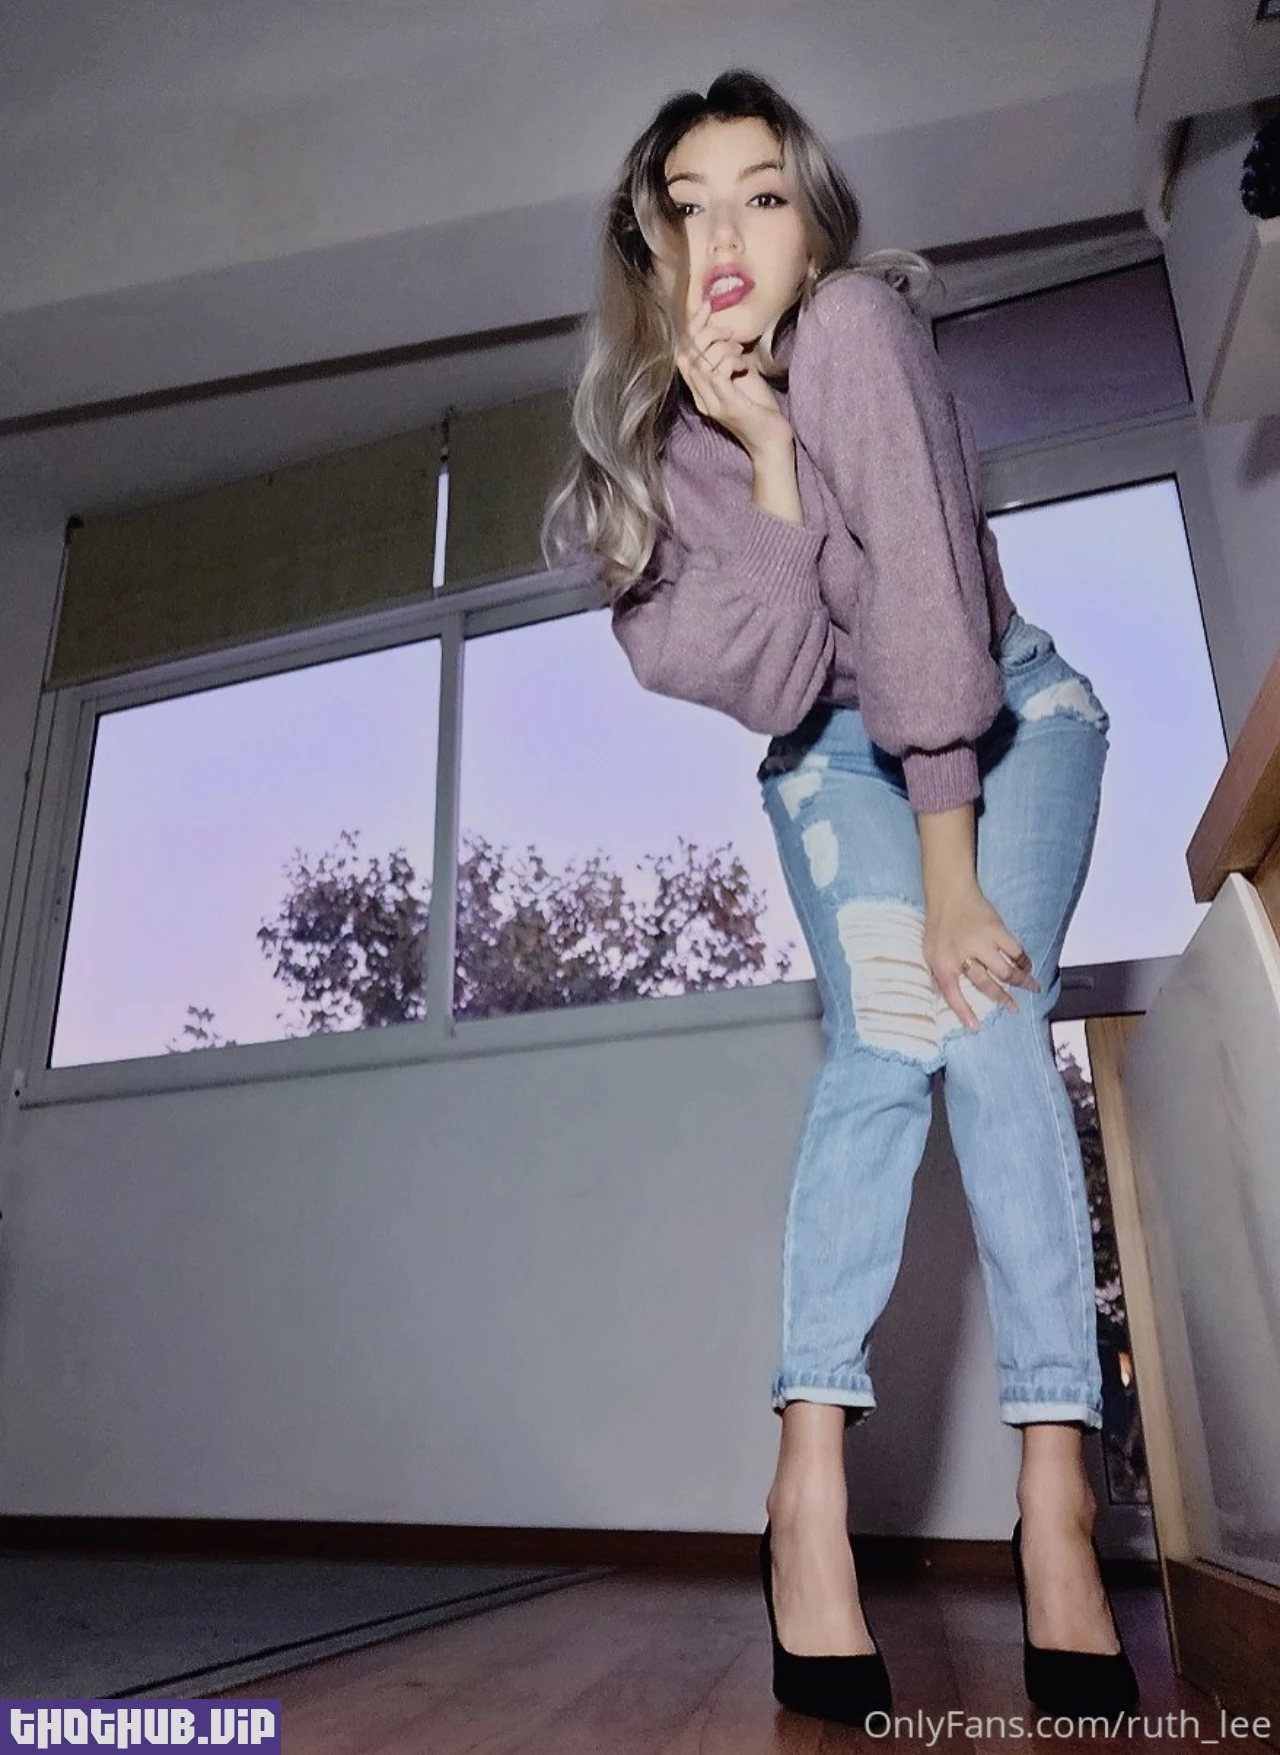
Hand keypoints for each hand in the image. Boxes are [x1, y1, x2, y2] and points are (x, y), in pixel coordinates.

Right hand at [674, 293, 793, 459]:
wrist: (771, 442)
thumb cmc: (759, 409)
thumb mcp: (741, 378)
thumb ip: (728, 360)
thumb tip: (727, 335)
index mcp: (700, 391)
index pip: (683, 354)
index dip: (692, 327)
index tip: (707, 306)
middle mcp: (701, 398)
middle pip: (687, 356)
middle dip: (705, 333)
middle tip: (728, 331)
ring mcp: (712, 403)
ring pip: (700, 363)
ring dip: (720, 347)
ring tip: (739, 348)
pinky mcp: (728, 406)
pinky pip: (717, 375)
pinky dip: (729, 362)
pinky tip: (742, 363)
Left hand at [922, 886, 1040, 1030]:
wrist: (950, 893)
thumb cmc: (938, 925)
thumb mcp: (929, 952)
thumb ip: (940, 974)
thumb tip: (945, 999)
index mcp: (942, 962)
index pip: (952, 994)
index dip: (963, 1012)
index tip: (975, 1027)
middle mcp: (962, 954)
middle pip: (986, 984)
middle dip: (1002, 999)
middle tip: (1014, 1009)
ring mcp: (981, 942)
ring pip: (1006, 970)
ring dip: (1021, 983)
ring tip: (1032, 990)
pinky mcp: (997, 929)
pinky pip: (1015, 951)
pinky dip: (1024, 962)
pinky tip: (1028, 967)